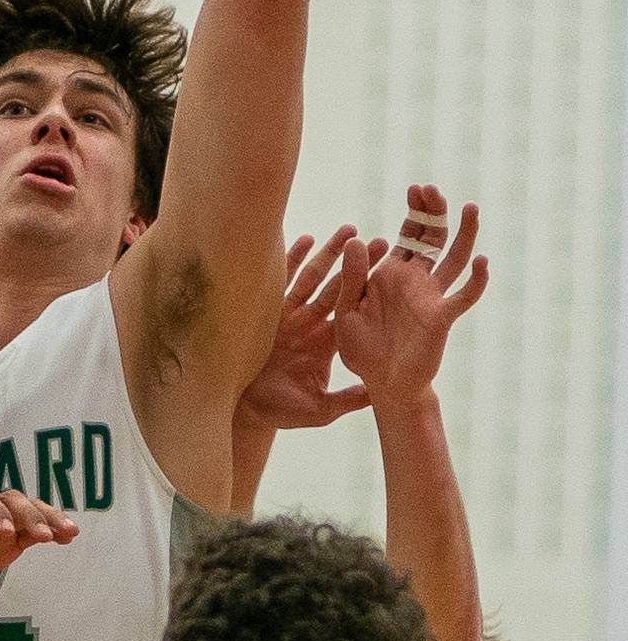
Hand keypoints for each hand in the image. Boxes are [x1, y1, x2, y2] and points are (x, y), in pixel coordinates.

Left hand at [0, 488, 77, 601]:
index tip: (7, 533)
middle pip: (11, 501)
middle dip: (30, 515)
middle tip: (46, 536)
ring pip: (28, 511)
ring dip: (49, 518)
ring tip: (70, 532)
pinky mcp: (9, 542)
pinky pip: (32, 532)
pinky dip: (50, 532)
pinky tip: (67, 538)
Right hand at [238, 225, 384, 430]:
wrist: (247, 408)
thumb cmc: (283, 411)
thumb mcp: (322, 408)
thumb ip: (349, 399)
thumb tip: (382, 394)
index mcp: (328, 342)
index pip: (355, 311)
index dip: (372, 292)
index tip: (393, 271)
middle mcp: (312, 323)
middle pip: (340, 287)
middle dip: (359, 265)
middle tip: (380, 241)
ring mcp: (290, 314)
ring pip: (314, 277)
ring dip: (330, 253)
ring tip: (349, 229)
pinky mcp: (267, 310)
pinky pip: (283, 279)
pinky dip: (293, 258)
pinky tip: (306, 237)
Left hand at [335, 184, 488, 405]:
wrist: (381, 385)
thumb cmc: (362, 348)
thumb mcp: (347, 308)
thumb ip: (353, 276)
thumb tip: (358, 238)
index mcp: (390, 273)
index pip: (408, 234)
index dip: (415, 211)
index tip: (416, 188)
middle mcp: (414, 280)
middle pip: (431, 239)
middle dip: (434, 213)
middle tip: (433, 189)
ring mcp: (431, 297)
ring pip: (454, 260)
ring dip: (464, 235)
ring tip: (470, 207)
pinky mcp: (441, 318)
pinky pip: (464, 296)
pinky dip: (477, 281)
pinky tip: (484, 263)